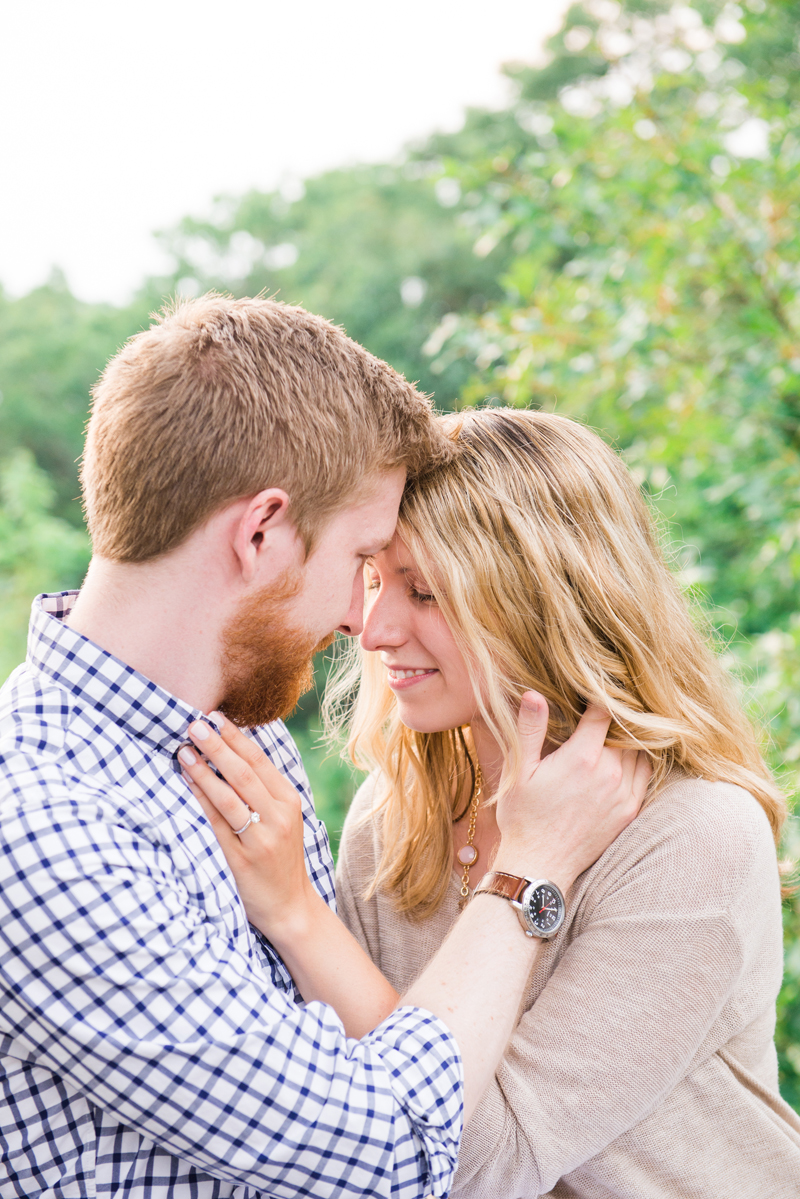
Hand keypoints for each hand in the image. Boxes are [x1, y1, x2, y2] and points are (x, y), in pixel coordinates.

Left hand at [178, 714, 315, 940]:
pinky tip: (187, 783)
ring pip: (228, 797)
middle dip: (217, 746)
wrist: (290, 905)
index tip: (215, 717)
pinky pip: (216, 824)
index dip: (236, 737)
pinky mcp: (241, 859)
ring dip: (204, 771)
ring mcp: (260, 838)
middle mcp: (278, 817)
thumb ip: (264, 789)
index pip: (260, 761)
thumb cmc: (280, 855)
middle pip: (243, 773)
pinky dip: (200, 800)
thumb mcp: (283, 818)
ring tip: (184, 750)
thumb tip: (231, 750)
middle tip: (195, 724)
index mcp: (289, 801)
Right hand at [492, 692, 650, 891]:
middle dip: (616, 717)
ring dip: (629, 738)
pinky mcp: (629, 811)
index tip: (593, 690)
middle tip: (606, 707)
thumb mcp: (519, 770)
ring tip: (615, 730)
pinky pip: (646, 775)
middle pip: (625, 730)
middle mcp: (609, 773)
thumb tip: (533, 694)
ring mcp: (623, 794)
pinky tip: (626, 756)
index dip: (600, 697)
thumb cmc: (523, 816)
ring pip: (639, 751)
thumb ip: (530, 730)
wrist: (539, 864)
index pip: (603, 712)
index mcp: (582, 758)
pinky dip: (639, 760)